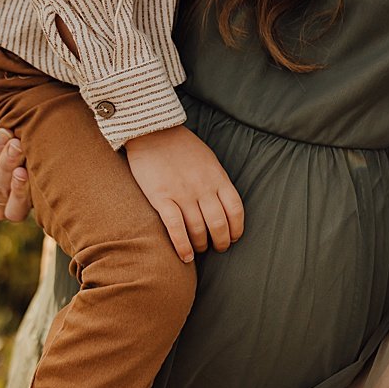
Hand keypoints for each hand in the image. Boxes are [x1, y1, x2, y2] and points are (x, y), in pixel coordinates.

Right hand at [123, 125, 243, 261]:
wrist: (151, 130)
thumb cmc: (179, 145)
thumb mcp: (207, 158)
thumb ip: (216, 180)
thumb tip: (221, 201)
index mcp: (217, 177)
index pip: (235, 210)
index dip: (237, 229)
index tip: (233, 238)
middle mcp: (203, 187)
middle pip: (219, 224)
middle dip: (221, 242)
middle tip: (217, 247)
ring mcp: (182, 193)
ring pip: (199, 229)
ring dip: (201, 245)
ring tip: (198, 249)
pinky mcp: (161, 197)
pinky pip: (176, 228)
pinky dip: (182, 245)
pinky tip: (185, 257)